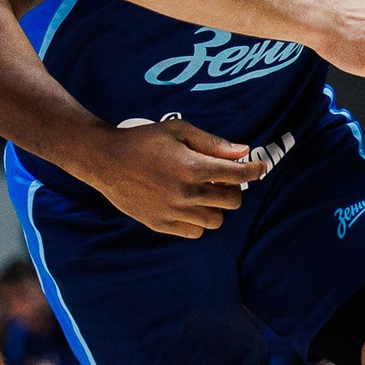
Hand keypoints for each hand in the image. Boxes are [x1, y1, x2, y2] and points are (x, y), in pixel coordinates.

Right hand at [85, 120, 267, 238]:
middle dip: (234, 189)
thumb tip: (243, 151)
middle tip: (224, 179)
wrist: (105, 160)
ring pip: (216, 220)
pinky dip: (198, 222)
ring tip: (205, 194)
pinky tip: (190, 207)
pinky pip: (195, 232)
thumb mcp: (179, 131)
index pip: (238, 175)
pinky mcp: (161, 224)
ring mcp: (173, 212)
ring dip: (216, 207)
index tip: (259, 167)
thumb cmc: (143, 140)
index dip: (254, 170)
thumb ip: (213, 143)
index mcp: (192, 167)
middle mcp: (185, 193)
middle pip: (232, 201)